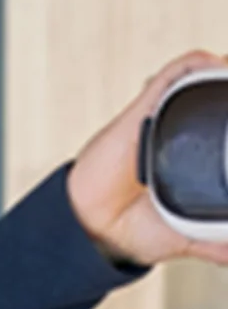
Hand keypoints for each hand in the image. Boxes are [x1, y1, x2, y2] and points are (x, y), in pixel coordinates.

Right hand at [67, 50, 227, 269]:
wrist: (94, 231)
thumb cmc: (128, 230)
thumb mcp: (183, 238)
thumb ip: (212, 244)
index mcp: (187, 159)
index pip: (219, 123)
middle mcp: (175, 136)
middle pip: (214, 97)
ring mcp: (160, 121)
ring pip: (199, 80)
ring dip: (222, 74)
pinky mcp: (142, 112)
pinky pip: (171, 77)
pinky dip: (196, 65)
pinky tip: (217, 67)